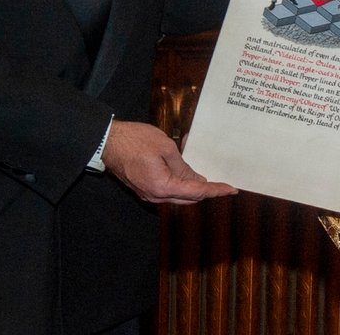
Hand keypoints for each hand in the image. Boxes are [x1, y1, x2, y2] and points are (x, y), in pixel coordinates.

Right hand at [101, 119, 236, 204]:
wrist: (109, 142)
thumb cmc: (137, 141)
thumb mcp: (166, 148)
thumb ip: (183, 167)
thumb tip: (197, 180)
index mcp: (162, 187)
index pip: (195, 192)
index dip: (215, 190)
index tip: (230, 189)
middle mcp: (155, 196)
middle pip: (188, 198)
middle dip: (206, 191)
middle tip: (223, 183)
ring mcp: (148, 193)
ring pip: (178, 195)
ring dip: (193, 187)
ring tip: (209, 174)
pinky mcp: (144, 187)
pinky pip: (168, 190)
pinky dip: (181, 183)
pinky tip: (188, 171)